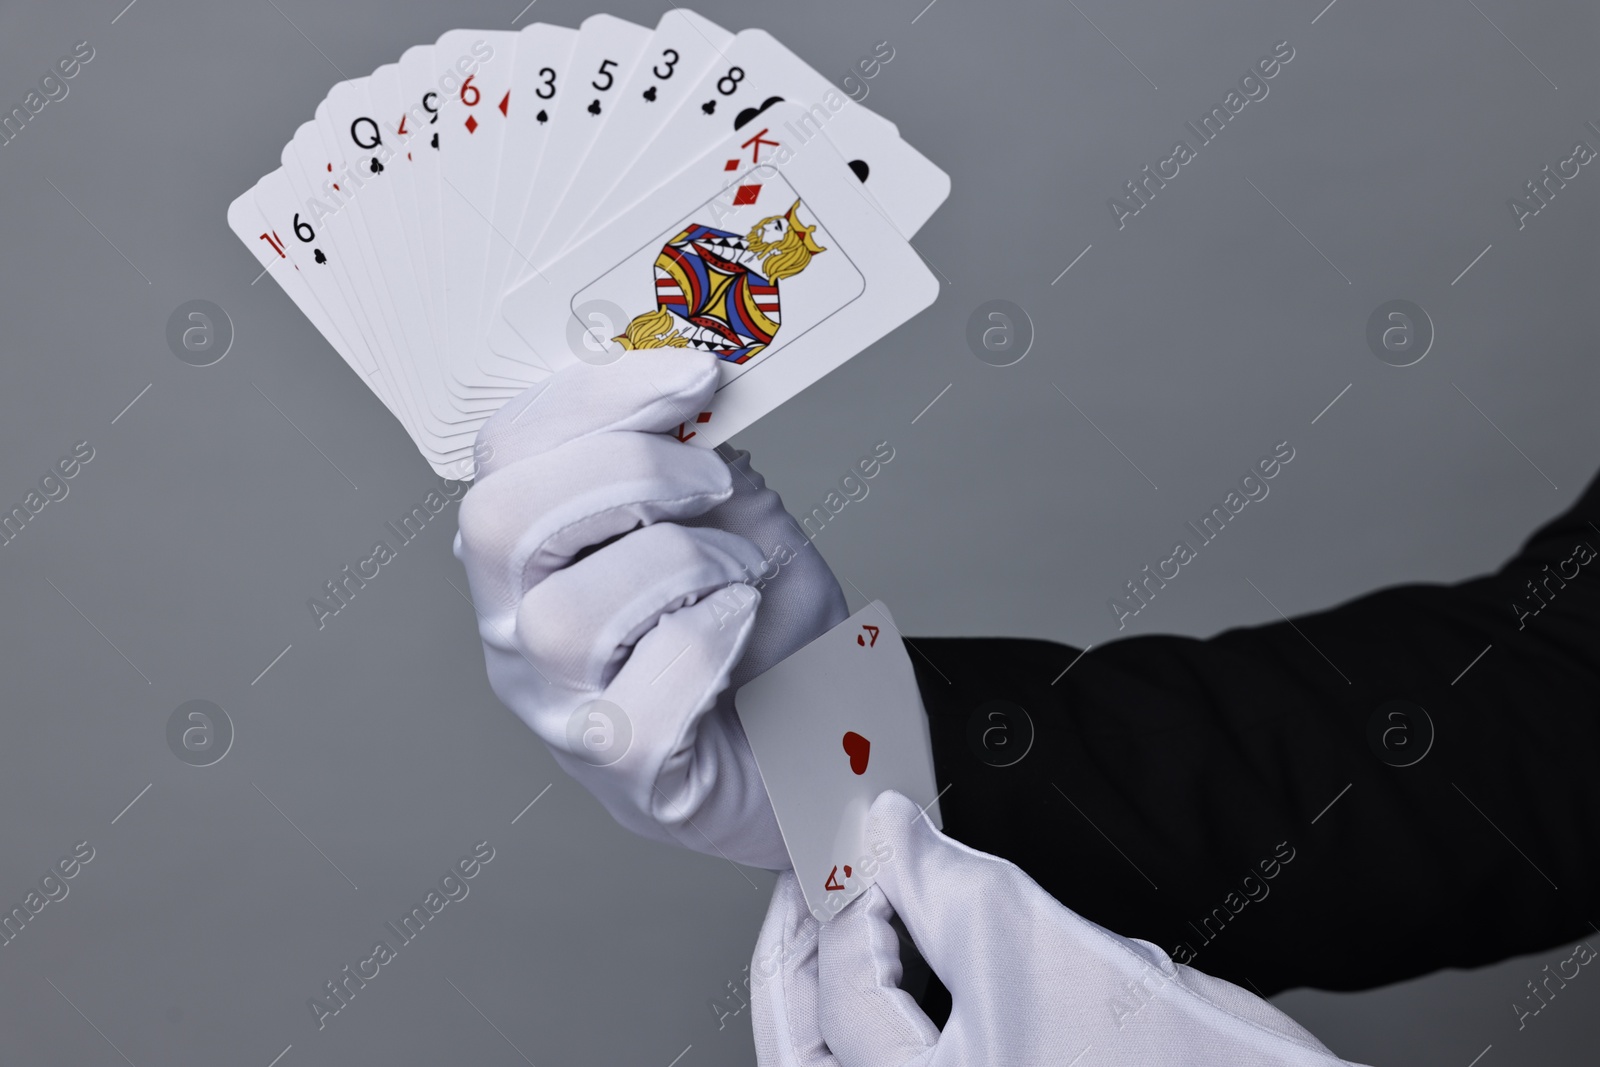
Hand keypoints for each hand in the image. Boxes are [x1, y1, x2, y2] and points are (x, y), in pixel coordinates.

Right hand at [454, 350, 844, 868]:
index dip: (594, 396)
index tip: (694, 373)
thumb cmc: (771, 636)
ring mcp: (562, 711)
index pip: (505, 454)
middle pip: (500, 524)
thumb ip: (693, 455)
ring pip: (565, 617)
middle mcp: (521, 633)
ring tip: (741, 572)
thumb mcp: (736, 516)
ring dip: (681, 565)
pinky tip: (740, 624)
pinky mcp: (625, 776)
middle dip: (624, 472)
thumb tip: (681, 381)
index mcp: (534, 553)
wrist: (832, 743)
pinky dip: (706, 639)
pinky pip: (638, 701)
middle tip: (714, 480)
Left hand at [752, 791, 1363, 1066]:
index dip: (852, 899)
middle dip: (802, 955)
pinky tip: (907, 941)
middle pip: (811, 1047)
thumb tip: (882, 830)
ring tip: (850, 901)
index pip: (844, 997)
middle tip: (812, 878)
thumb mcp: (1033, 948)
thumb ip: (937, 881)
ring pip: (849, 1058)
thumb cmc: (1181, 1066)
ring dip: (840, 976)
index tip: (865, 832)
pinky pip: (909, 1056)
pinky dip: (895, 996)